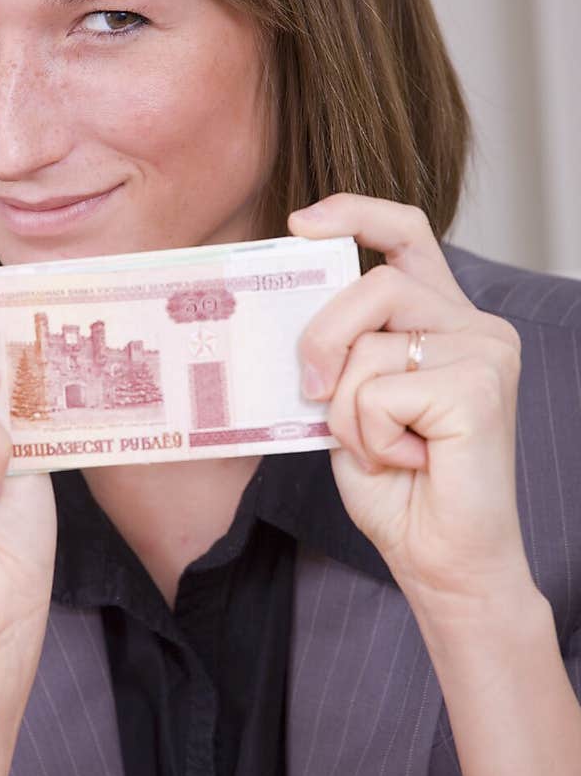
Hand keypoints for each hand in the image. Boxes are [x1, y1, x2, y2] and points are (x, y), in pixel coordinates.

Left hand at [288, 194, 533, 610]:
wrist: (444, 561)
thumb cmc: (398, 488)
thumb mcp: (353, 402)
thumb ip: (342, 350)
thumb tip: (290, 309)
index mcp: (446, 321)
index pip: (407, 235)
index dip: (355, 214)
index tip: (299, 224)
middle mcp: (475, 327)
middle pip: (375, 284)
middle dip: (322, 335)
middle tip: (311, 389)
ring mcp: (484, 352)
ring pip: (369, 342)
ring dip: (347, 406)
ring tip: (379, 446)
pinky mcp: (479, 386)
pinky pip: (379, 389)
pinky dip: (368, 433)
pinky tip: (407, 461)